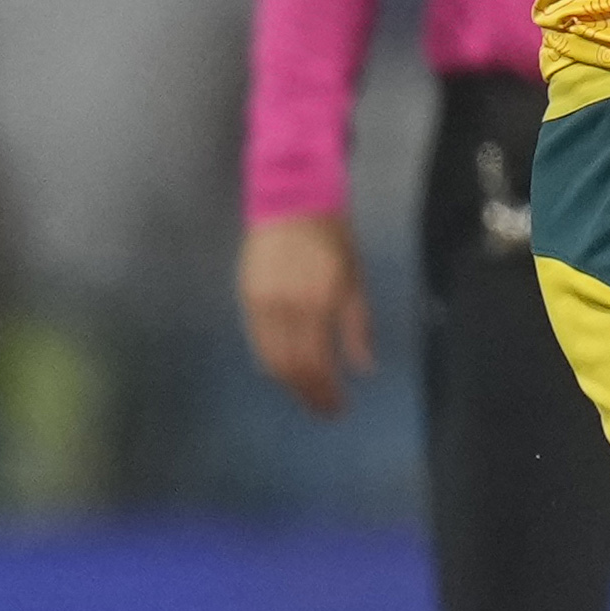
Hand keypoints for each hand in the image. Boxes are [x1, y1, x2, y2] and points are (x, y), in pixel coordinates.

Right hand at [238, 212, 373, 416]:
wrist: (291, 200)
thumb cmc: (333, 239)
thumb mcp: (355, 280)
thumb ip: (357, 326)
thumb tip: (362, 369)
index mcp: (318, 303)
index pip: (317, 364)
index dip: (326, 393)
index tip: (338, 408)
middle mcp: (286, 307)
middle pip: (292, 368)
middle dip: (308, 395)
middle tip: (323, 410)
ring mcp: (262, 303)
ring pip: (270, 359)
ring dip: (289, 384)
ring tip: (306, 395)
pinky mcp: (247, 296)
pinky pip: (256, 341)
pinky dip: (270, 361)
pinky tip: (283, 370)